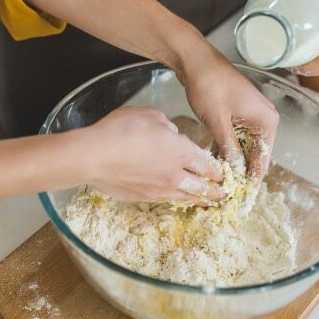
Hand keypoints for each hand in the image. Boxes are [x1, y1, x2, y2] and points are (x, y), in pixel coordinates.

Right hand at [81, 107, 223, 202]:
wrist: (93, 156)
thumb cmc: (121, 130)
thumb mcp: (151, 116)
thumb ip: (168, 126)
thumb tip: (171, 134)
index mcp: (182, 152)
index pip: (209, 166)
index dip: (220, 171)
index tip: (225, 174)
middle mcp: (175, 175)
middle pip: (203, 187)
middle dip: (216, 191)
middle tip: (224, 194)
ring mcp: (159, 190)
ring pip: (186, 197)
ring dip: (200, 200)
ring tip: (207, 202)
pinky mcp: (142, 197)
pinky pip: (166, 200)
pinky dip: (176, 200)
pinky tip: (176, 198)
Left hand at [178, 40, 278, 183]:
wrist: (196, 60)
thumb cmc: (209, 86)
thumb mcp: (218, 122)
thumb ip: (229, 149)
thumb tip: (235, 172)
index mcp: (266, 120)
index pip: (263, 159)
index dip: (252, 179)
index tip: (242, 198)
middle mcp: (263, 118)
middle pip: (255, 153)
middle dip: (241, 172)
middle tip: (227, 191)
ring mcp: (251, 114)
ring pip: (243, 145)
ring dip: (232, 160)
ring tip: (220, 180)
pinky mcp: (238, 112)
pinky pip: (235, 136)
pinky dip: (226, 147)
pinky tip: (214, 160)